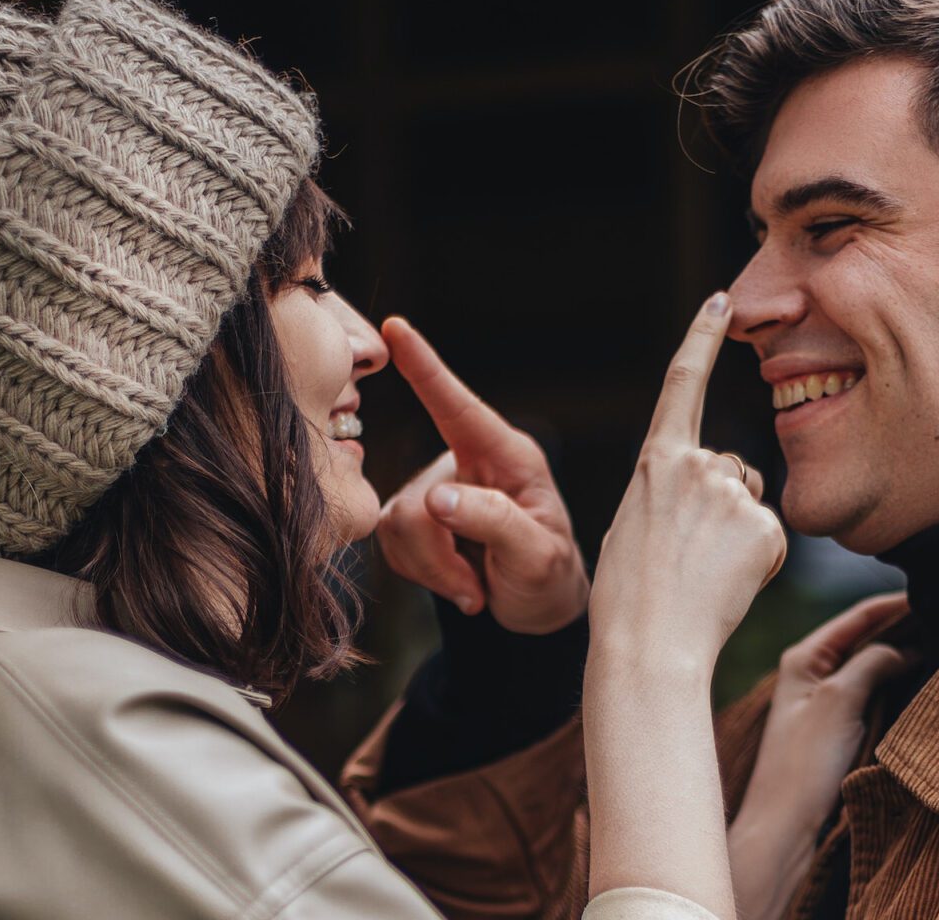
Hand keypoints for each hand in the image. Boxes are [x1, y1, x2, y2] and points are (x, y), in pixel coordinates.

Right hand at [376, 317, 588, 634]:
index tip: (396, 327)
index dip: (425, 365)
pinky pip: (390, 541)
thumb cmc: (549, 575)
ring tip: (474, 588)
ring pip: (397, 524)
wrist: (537, 612)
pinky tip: (459, 584)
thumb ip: (494, 521)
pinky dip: (422, 574)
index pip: (458, 405)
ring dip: (433, 569)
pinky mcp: (415, 518)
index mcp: (505, 455)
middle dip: (438, 554)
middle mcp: (466, 463)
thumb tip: (437, 498)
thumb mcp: (538, 555)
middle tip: (475, 589)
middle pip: (418, 501)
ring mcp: (437, 490)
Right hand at [589, 292, 782, 671]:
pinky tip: (726, 584)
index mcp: (655, 460)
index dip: (701, 337)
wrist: (648, 644)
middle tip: (687, 556)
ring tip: (702, 573)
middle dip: (721, 505)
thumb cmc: (630, 596)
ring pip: (750, 504)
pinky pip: (770, 538)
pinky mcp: (765, 527)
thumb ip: (670, 491)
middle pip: (731, 470)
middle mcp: (696, 464)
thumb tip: (714, 490)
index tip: (720, 299)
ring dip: (738, 534)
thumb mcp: (634, 524)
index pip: (682, 382)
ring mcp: (733, 494)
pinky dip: (756, 563)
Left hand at [729, 593, 913, 919]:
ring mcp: (825, 700)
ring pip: (873, 665)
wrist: (786, 826)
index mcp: (805, 656)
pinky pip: (874, 693)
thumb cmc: (805, 762)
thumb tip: (907, 645)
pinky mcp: (837, 727)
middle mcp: (813, 672)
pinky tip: (925, 679)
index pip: (859, 617)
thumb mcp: (841, 700)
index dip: (896, 604)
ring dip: (904, 654)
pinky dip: (899, 683)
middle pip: (868, 637)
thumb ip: (872, 662)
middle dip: (905, 627)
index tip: (936, 591)